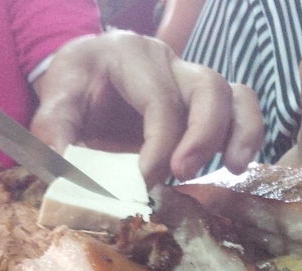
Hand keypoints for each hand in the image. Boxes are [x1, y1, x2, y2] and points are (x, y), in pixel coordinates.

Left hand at [29, 31, 262, 185]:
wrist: (84, 76)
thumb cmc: (75, 89)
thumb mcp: (56, 101)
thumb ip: (54, 131)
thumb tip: (63, 171)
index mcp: (130, 55)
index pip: (159, 101)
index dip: (157, 148)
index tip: (142, 185)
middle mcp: (168, 60)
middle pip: (206, 88)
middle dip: (201, 135)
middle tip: (183, 174)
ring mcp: (190, 77)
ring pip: (232, 93)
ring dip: (237, 132)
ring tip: (230, 168)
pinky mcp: (204, 98)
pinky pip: (241, 104)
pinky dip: (247, 131)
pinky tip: (236, 163)